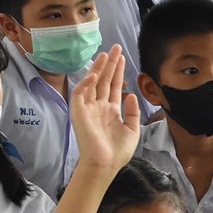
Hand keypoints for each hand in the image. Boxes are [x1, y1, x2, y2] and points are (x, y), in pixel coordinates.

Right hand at [71, 46, 141, 171]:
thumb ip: (133, 112)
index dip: (117, 71)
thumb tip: (131, 95)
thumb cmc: (118, 152)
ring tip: (106, 54)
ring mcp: (88, 108)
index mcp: (111, 111)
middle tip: (116, 47)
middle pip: (104, 80)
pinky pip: (80, 94)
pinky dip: (86, 83)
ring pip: (92, 83)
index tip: (122, 57)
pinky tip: (95, 74)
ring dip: (98, 69)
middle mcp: (99, 106)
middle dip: (110, 64)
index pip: (113, 86)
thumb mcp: (132, 130)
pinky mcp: (78, 112)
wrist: (105, 164)